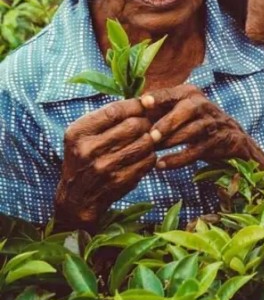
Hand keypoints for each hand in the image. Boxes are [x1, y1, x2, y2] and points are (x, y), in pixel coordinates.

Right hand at [55, 99, 155, 229]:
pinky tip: (141, 157)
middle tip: (145, 126)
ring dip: (149, 140)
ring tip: (143, 141)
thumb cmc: (85, 158)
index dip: (136, 105)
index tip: (147, 103)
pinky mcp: (119, 180)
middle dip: (145, 123)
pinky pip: (149, 160)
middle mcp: (88, 149)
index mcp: (77, 133)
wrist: (76, 199)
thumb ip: (108, 117)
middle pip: (134, 125)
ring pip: (145, 142)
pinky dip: (150, 156)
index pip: (114, 111)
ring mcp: (104, 167)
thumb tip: (146, 101)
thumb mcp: (83, 135)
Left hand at [140, 85, 263, 169]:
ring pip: (191, 131)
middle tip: (151, 136)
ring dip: (171, 141)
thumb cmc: (196, 121)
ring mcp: (212, 123)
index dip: (158, 98)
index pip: (172, 94)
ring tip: (153, 151)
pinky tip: (161, 165)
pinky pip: (196, 151)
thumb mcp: (181, 109)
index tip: (143, 103)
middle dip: (168, 123)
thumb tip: (128, 111)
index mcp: (190, 94)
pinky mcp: (216, 142)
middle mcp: (203, 105)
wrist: (231, 137)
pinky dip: (178, 159)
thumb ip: (159, 108)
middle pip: (187, 110)